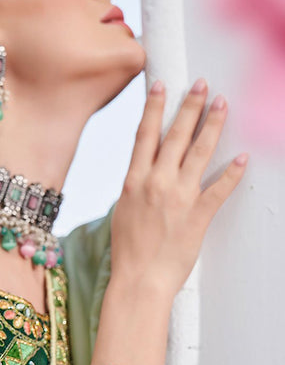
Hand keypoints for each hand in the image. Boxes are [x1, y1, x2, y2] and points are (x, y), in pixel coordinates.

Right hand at [110, 78, 248, 298]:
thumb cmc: (129, 251)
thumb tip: (142, 171)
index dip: (155, 107)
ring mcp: (179, 197)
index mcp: (134, 180)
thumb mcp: (122, 210)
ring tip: (222, 104)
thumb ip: (135, 186)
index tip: (162, 86)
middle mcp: (156, 183)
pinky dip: (232, 172)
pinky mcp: (198, 215)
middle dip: (190, 106)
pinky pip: (219, 189)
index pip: (146, 134)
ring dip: (212, 125)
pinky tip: (242, 156)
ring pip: (199, 152)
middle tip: (202, 85)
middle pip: (176, 135)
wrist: (139, 279)